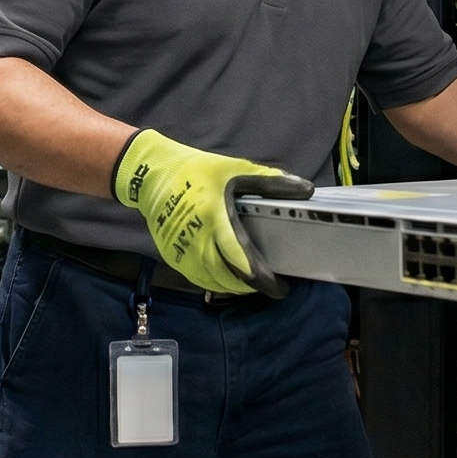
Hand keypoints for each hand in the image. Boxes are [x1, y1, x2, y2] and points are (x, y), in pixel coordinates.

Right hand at [112, 129, 313, 296]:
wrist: (152, 174)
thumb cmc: (196, 171)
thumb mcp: (234, 170)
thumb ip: (270, 183)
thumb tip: (305, 190)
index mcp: (215, 218)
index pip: (241, 258)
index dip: (262, 279)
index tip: (280, 287)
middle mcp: (197, 239)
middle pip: (228, 277)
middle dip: (250, 286)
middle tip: (267, 284)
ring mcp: (181, 251)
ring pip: (212, 282)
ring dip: (234, 286)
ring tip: (250, 283)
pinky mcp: (171, 255)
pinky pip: (197, 277)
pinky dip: (215, 282)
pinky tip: (227, 277)